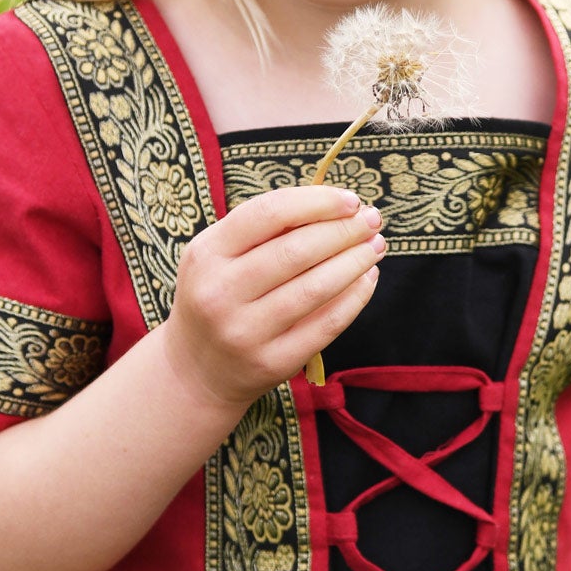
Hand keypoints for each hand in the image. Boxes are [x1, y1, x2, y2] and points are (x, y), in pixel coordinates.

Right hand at [164, 186, 384, 411]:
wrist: (196, 371)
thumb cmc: (218, 297)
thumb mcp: (219, 257)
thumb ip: (264, 230)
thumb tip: (335, 206)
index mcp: (206, 254)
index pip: (268, 213)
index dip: (316, 202)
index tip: (350, 199)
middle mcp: (220, 293)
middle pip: (297, 250)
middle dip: (344, 230)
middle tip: (372, 220)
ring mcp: (245, 332)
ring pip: (316, 287)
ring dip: (356, 260)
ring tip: (375, 246)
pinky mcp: (272, 362)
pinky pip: (326, 324)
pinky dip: (355, 297)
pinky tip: (367, 279)